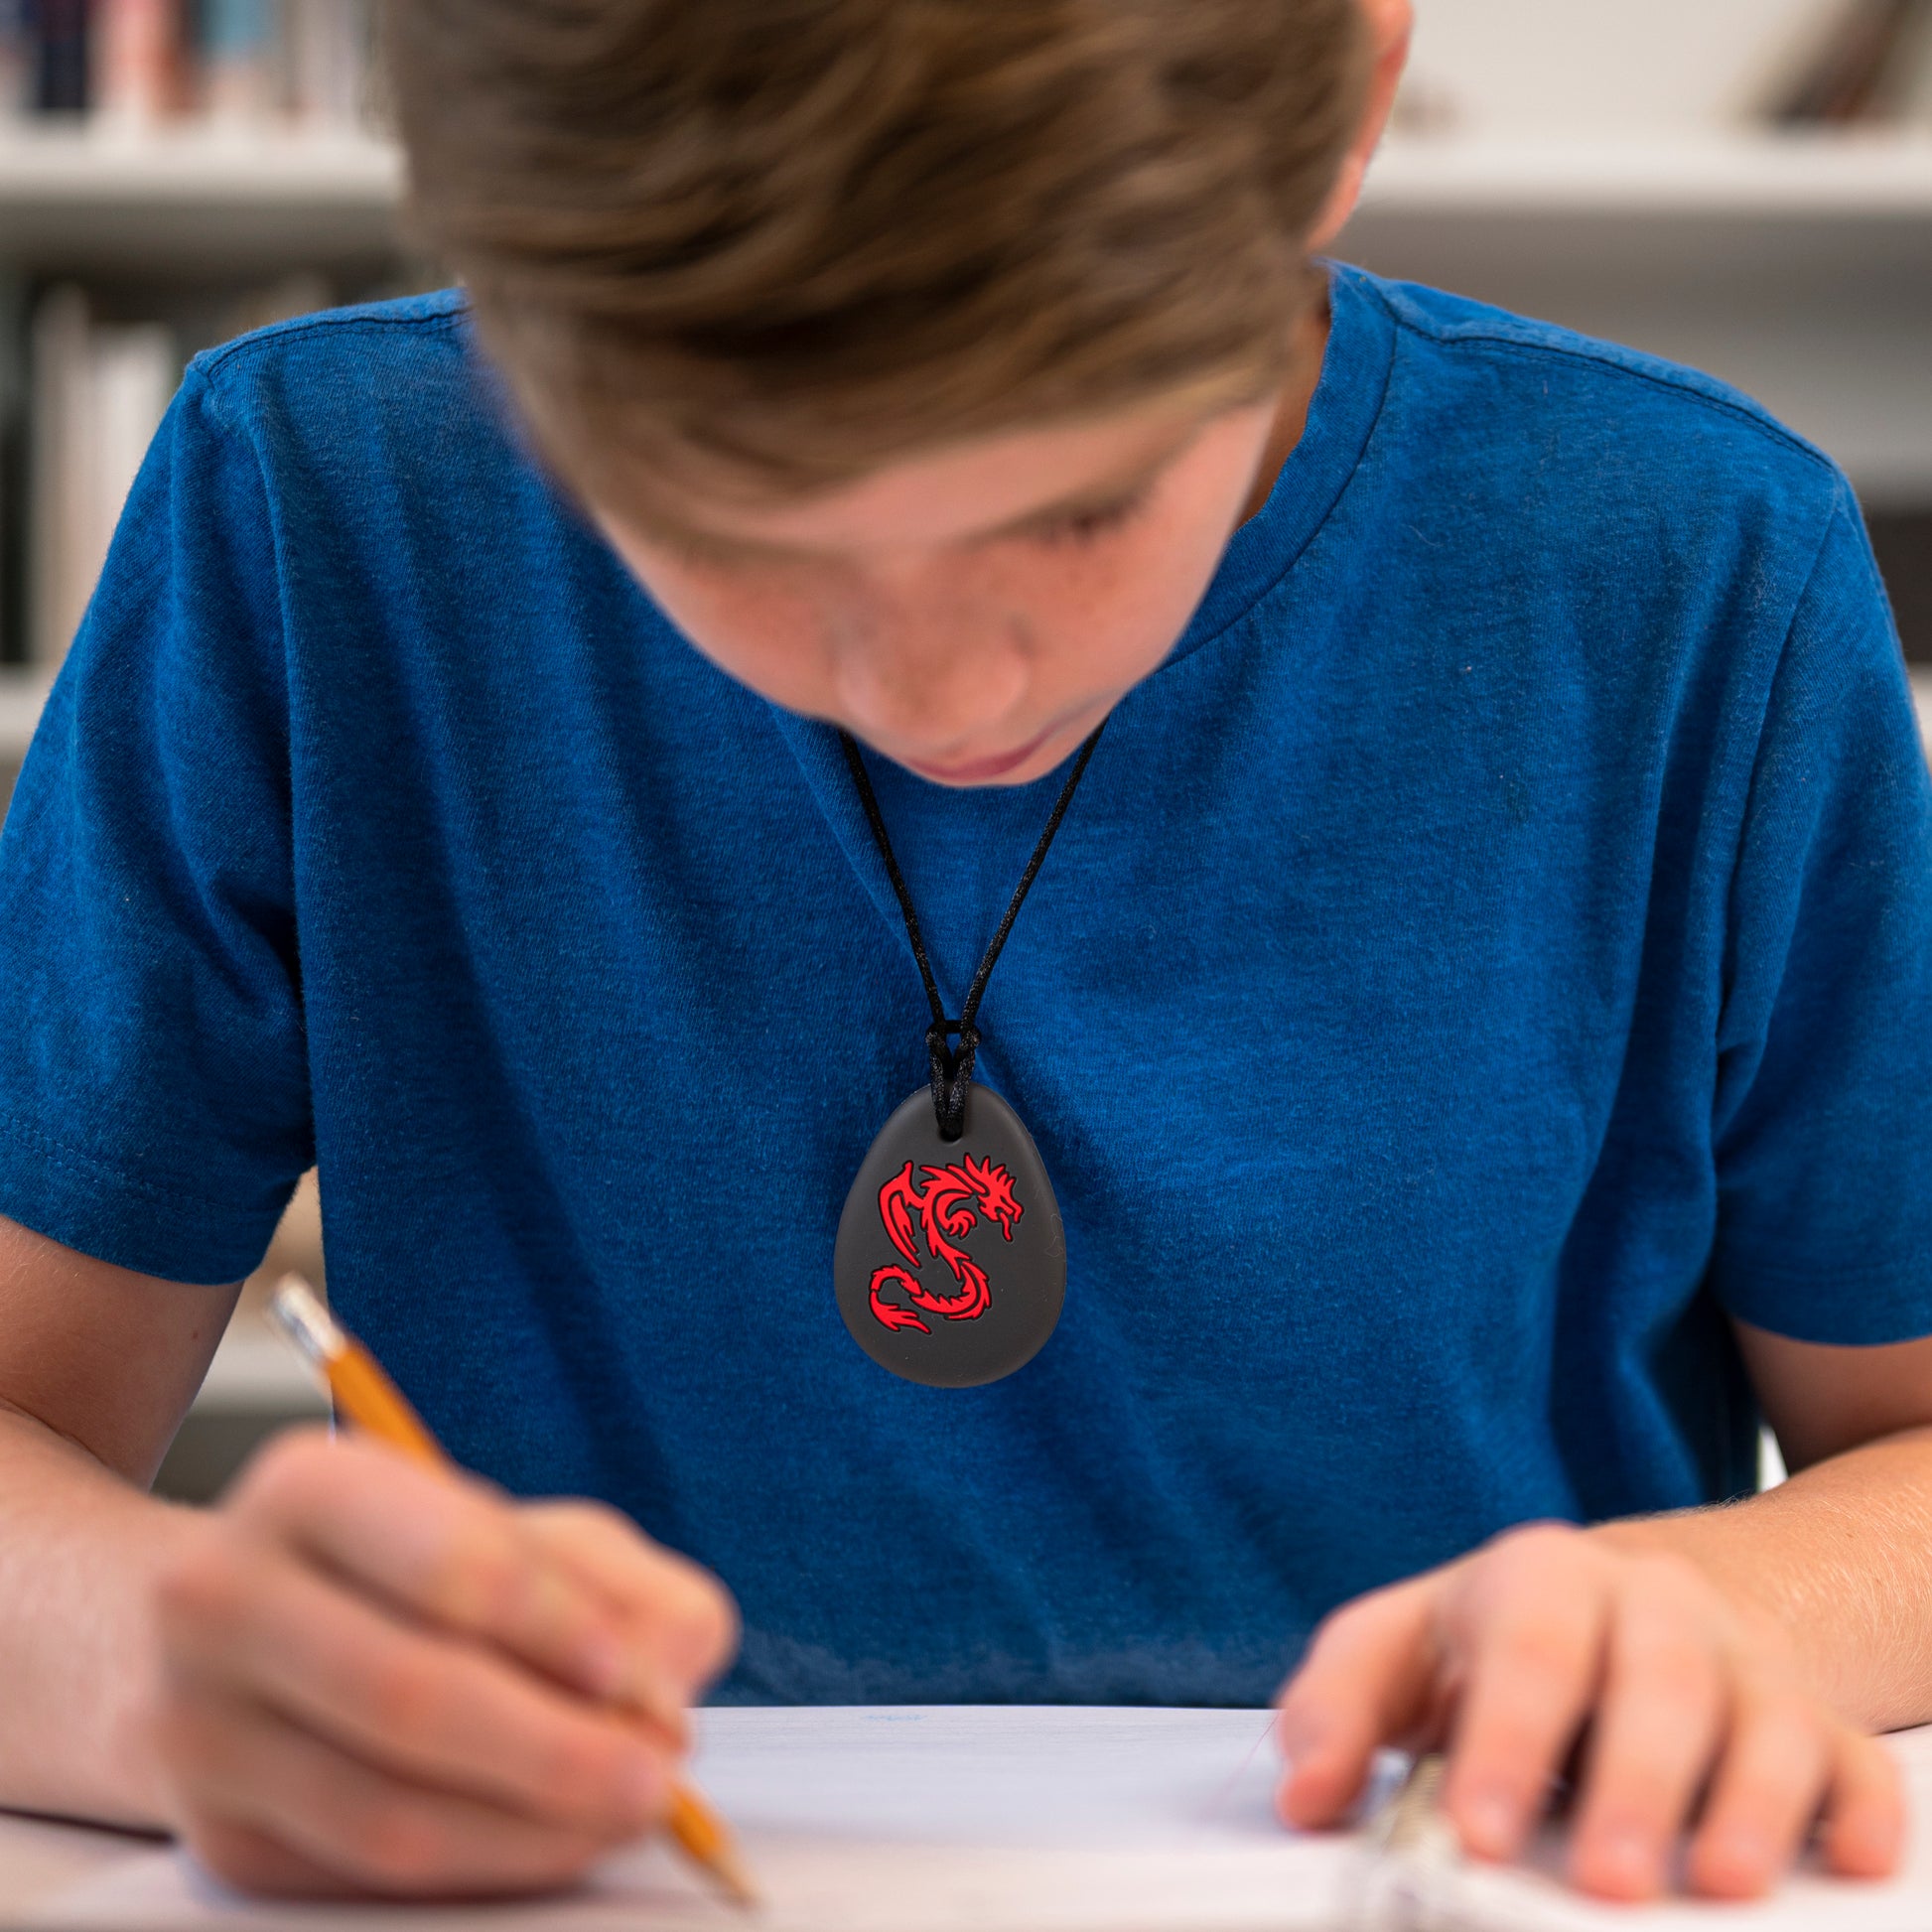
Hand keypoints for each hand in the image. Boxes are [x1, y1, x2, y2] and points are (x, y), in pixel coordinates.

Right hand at [147, 1428, 736, 1897]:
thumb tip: (663, 1684)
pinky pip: (367, 1875)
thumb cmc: (418, 1568)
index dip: (558, 1628)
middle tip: (658, 1775)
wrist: (245, 1630)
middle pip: (408, 1696)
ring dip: (532, 1828)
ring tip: (624, 1811)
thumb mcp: (531, 1536)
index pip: (448, 1565)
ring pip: (385, 1811)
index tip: (642, 1677)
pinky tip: (549, 1838)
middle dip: (558, 1750)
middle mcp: (227, 1598)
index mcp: (310, 1488)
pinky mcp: (220, 1834)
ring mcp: (203, 1726)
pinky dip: (483, 1865)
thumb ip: (623, 1587)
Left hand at [1275, 1522, 1904, 1900]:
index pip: (1528, 1646)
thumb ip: (1340, 1706)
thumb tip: (1309, 1792)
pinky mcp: (1815, 1722)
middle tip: (1604, 1882)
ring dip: (1747, 1803)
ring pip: (1765, 1717)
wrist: (1623, 1600)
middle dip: (1633, 1782)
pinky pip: (1855, 1762)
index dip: (1506, 1737)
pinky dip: (1858, 1811)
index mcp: (1540, 1578)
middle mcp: (1651, 1606)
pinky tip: (1841, 1858)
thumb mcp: (1403, 1646)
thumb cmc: (1500, 1636)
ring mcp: (1741, 1663)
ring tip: (1719, 1883)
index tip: (1479, 1832)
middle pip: (1658, 1678)